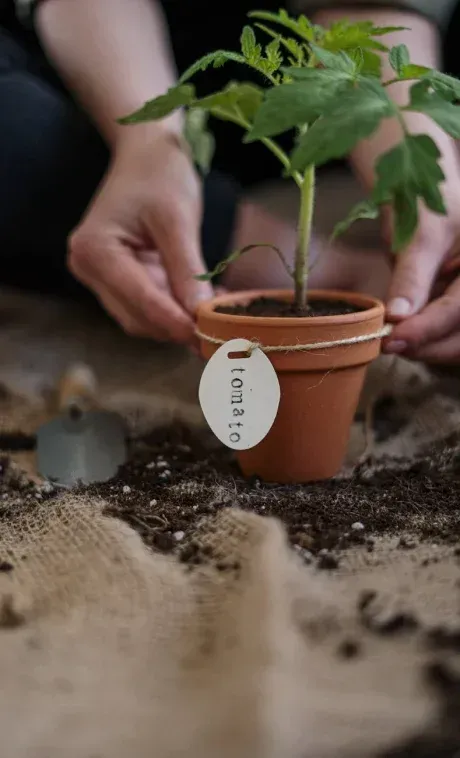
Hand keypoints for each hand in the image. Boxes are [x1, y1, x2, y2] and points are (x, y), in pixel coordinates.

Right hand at [68, 128, 212, 343]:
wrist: (147, 154)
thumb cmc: (159, 174)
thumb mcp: (177, 218)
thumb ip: (187, 268)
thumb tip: (201, 314)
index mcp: (94, 249)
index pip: (138, 298)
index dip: (173, 320)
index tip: (204, 335)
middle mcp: (88, 268)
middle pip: (136, 316)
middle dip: (176, 326)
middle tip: (219, 334)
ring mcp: (101, 277)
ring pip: (142, 318)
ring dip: (178, 322)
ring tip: (216, 316)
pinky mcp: (119, 281)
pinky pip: (148, 307)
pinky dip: (176, 311)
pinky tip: (204, 304)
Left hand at [383, 190, 459, 363]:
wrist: (422, 194)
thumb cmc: (426, 201)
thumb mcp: (420, 234)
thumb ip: (411, 276)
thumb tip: (397, 317)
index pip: (458, 309)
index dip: (426, 329)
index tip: (393, 339)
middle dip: (427, 346)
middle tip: (387, 344)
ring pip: (456, 343)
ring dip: (425, 348)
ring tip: (393, 339)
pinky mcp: (457, 310)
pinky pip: (447, 337)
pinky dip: (425, 341)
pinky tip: (403, 334)